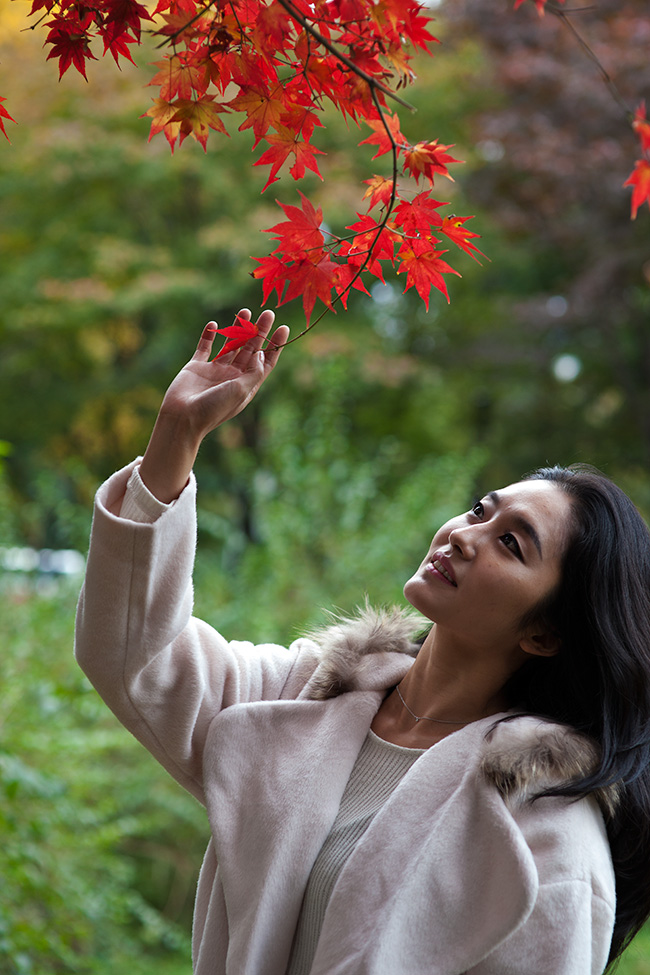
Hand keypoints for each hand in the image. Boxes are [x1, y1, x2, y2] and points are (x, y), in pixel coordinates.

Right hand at [139, 309, 288, 502]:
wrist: (183, 417)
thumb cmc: (214, 408)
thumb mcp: (242, 390)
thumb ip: (254, 371)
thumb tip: (262, 353)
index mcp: (246, 385)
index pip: (265, 362)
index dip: (275, 346)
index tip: (284, 328)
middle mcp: (232, 376)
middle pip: (250, 349)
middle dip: (259, 331)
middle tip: (268, 313)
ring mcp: (214, 371)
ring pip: (229, 344)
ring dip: (238, 328)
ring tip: (245, 311)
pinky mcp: (196, 366)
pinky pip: (204, 347)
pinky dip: (208, 335)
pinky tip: (214, 323)